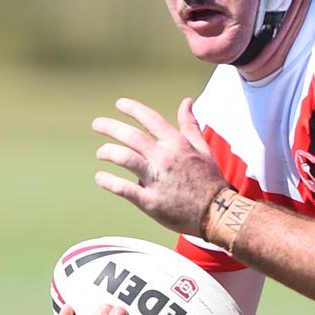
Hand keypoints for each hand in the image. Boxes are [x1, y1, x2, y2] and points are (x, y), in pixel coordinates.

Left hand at [92, 96, 226, 234]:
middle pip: (131, 136)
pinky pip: (123, 188)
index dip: (133, 109)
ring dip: (107, 152)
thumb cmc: (211, 181)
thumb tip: (186, 102)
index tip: (119, 105)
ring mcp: (156, 180)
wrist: (218, 212)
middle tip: (97, 124)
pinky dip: (108, 181)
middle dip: (110, 127)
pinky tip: (100, 178)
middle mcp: (165, 158)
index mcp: (177, 144)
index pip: (151, 119)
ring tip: (100, 153)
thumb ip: (190, 125)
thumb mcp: (203, 148)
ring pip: (124, 158)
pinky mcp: (150, 201)